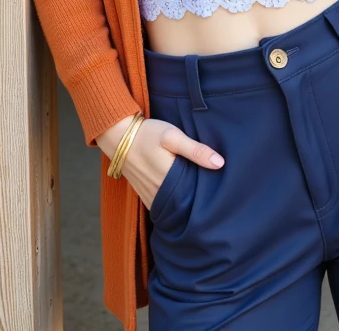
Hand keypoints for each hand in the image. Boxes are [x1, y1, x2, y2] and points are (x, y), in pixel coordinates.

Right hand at [97, 115, 224, 209]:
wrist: (118, 135)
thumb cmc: (147, 133)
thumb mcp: (172, 136)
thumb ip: (195, 150)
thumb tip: (220, 163)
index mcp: (169, 180)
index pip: (195, 197)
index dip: (207, 195)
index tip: (219, 190)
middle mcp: (159, 193)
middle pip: (185, 203)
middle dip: (198, 200)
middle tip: (213, 192)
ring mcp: (150, 195)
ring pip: (173, 206)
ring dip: (184, 201)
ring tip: (200, 194)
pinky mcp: (144, 194)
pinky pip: (162, 204)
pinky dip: (171, 201)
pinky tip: (181, 192)